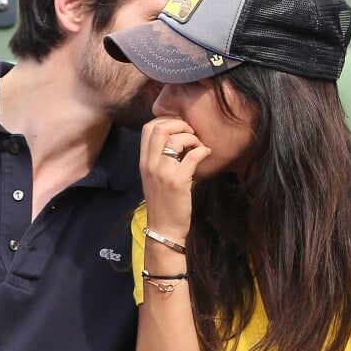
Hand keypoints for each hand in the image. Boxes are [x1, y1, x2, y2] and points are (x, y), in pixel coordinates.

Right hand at [140, 116, 210, 239]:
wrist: (164, 229)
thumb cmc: (163, 202)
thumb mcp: (154, 177)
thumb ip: (159, 158)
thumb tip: (175, 138)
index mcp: (144, 162)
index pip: (147, 128)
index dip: (165, 120)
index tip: (179, 127)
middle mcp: (150, 164)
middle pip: (159, 128)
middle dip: (178, 124)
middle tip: (190, 133)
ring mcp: (163, 173)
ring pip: (175, 140)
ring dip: (192, 138)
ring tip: (198, 145)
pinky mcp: (178, 182)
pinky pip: (192, 156)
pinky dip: (202, 150)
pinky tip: (206, 153)